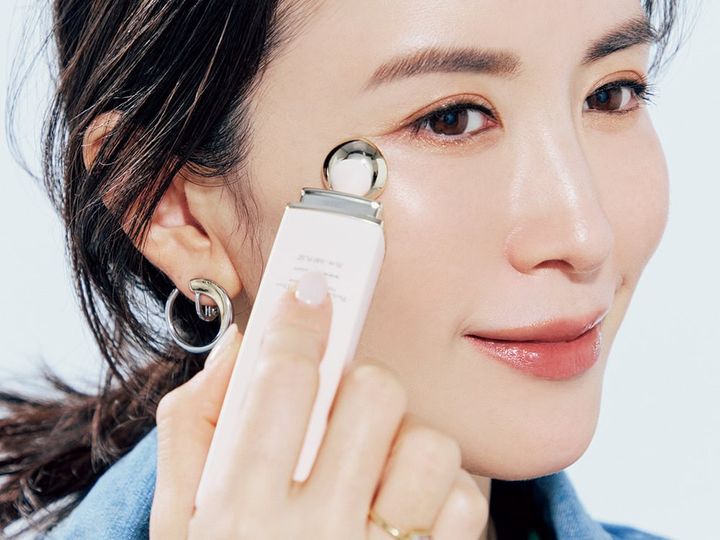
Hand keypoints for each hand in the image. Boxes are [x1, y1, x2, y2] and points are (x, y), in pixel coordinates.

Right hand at [150, 277, 488, 538]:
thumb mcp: (183, 525)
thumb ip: (197, 429)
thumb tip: (241, 344)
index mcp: (237, 515)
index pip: (278, 383)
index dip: (296, 320)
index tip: (308, 287)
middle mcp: (312, 538)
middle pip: (371, 392)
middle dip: (358, 387)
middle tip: (340, 416)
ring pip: (429, 441)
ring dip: (405, 445)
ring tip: (374, 476)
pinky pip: (467, 498)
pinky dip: (443, 495)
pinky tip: (405, 517)